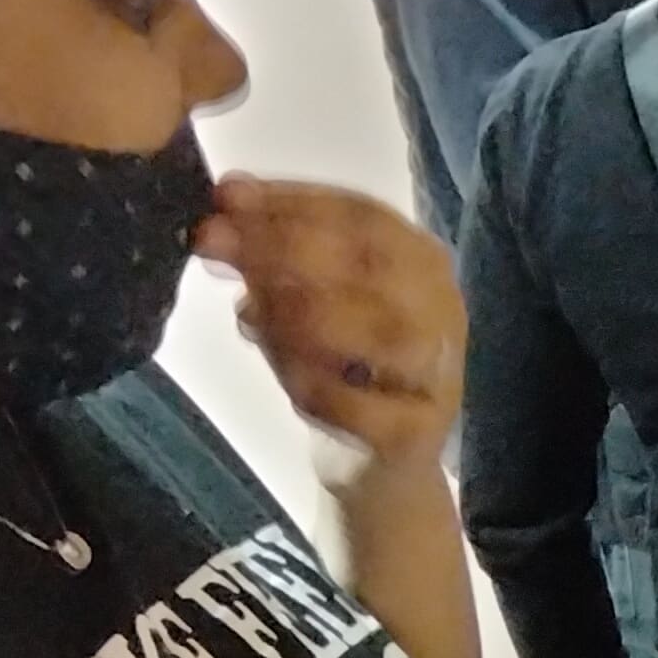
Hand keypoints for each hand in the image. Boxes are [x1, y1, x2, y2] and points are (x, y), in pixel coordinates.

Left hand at [197, 179, 462, 461]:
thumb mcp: (305, 297)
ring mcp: (437, 370)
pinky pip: (360, 404)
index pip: (361, 214)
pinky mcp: (418, 431)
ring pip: (375, 331)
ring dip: (298, 315)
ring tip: (249, 315)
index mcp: (420, 259)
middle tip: (215, 243)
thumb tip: (224, 203)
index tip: (226, 196)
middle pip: (368, 262)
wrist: (376, 462)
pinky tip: (286, 379)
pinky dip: (313, 386)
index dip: (291, 201)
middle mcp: (441, 307)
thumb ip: (273, 253)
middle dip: (283, 246)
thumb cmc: (339, 366)